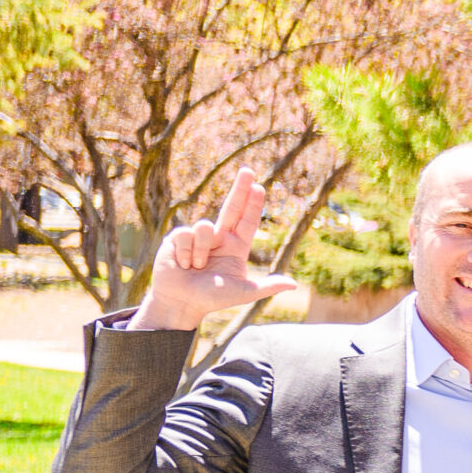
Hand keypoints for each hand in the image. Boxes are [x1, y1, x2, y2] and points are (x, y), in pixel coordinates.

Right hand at [135, 167, 300, 332]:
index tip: (260, 187)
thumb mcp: (243, 293)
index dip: (254, 204)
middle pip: (231, 207)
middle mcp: (219, 237)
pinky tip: (182, 264)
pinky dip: (186, 254)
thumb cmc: (212, 298)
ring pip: (205, 227)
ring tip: (197, 267)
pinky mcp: (178, 238)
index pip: (248, 221)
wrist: (180, 302)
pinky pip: (186, 235)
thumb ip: (267, 287)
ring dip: (201, 252)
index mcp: (236, 247)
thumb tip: (294, 285)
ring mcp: (198, 236)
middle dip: (240, 189)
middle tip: (248, 170)